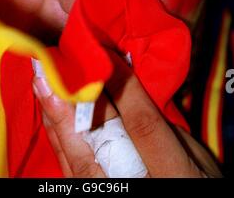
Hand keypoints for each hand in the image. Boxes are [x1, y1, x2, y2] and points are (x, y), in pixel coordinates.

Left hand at [33, 51, 221, 177]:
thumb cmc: (196, 184)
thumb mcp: (197, 159)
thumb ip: (165, 129)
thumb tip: (130, 92)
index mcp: (172, 174)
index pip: (141, 123)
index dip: (122, 86)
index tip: (105, 55)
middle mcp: (134, 188)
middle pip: (95, 145)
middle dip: (69, 105)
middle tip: (50, 70)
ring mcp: (109, 196)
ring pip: (76, 160)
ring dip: (56, 119)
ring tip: (41, 86)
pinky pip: (72, 172)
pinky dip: (60, 141)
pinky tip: (50, 117)